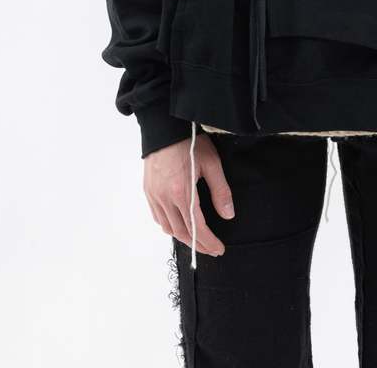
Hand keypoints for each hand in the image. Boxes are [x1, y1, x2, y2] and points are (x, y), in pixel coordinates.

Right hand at [143, 132, 234, 256]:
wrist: (164, 127)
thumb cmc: (189, 142)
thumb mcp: (211, 163)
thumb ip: (220, 191)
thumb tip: (227, 215)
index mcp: (182, 193)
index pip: (197, 227)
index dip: (208, 242)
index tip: (219, 249)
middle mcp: (165, 198)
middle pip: (181, 232)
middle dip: (197, 244)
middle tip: (211, 249)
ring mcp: (154, 195)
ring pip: (168, 227)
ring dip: (183, 237)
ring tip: (197, 239)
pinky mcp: (148, 191)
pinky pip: (158, 217)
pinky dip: (169, 226)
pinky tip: (178, 224)